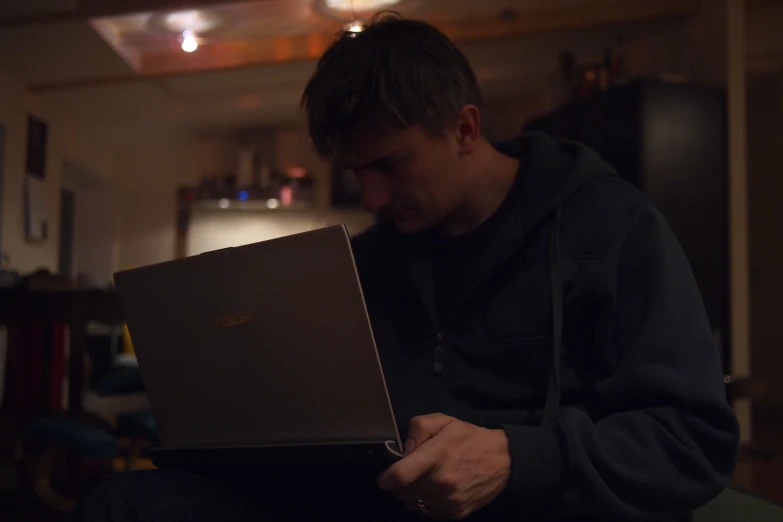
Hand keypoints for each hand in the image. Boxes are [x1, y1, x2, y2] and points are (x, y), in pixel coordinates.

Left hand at [377, 414, 510, 519]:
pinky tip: (434, 490)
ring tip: (422, 481)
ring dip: (412, 494)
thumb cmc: (469, 438)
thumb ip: (418, 428)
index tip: (384, 477)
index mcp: (436, 456)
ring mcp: (448, 501)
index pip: (400, 476)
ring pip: (413, 504)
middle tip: (407, 474)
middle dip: (399, 485)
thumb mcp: (444, 421)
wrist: (503, 461)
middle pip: (403, 493)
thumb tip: (404, 450)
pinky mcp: (456, 513)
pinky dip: (426, 503)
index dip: (385, 478)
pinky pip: (428, 512)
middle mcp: (441, 482)